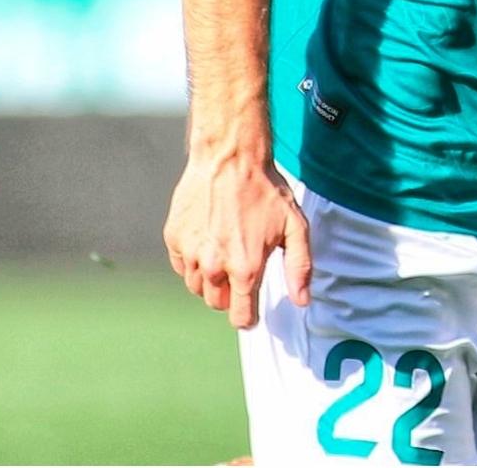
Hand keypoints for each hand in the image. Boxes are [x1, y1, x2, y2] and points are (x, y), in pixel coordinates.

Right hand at [163, 152, 310, 329]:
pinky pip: (182, 266)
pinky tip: (209, 242)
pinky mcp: (174, 240)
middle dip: (231, 296)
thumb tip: (302, 301)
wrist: (230, 159)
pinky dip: (194, 263)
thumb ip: (299, 267)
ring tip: (227, 253)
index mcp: (246, 268)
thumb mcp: (295, 226)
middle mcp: (214, 266)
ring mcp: (191, 254)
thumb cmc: (265, 190)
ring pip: (198, 287)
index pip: (240, 316)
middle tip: (242, 272)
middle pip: (217, 303)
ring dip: (211, 280)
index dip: (247, 318)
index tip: (250, 315)